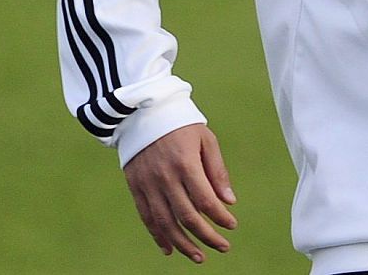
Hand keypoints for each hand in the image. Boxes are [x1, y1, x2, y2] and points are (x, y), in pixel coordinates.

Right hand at [123, 124, 236, 263]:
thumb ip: (217, 171)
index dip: (220, 218)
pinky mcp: (135, 186)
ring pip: (166, 223)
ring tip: (199, 256)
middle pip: (187, 217)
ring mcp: (148, 184)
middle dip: (207, 236)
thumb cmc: (180, 124)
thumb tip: (229, 201)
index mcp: (185, 163)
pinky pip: (147, 217)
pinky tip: (170, 249)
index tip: (232, 226)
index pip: (205, 201)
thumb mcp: (205, 139)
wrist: (142, 111)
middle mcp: (165, 177)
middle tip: (223, 247)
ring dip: (184, 244)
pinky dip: (158, 236)